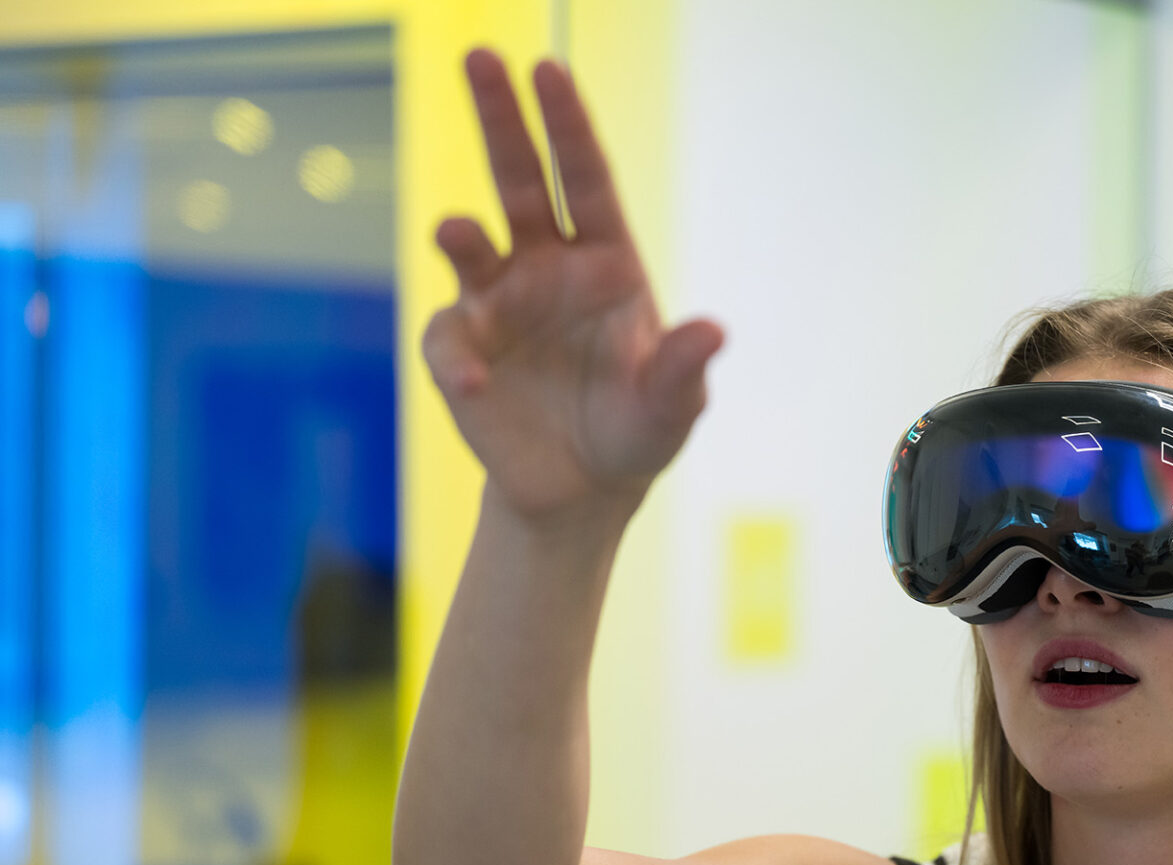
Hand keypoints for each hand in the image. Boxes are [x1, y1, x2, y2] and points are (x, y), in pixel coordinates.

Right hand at [422, 48, 723, 525]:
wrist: (584, 490)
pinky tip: (477, 386)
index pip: (587, 179)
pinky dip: (458, 358)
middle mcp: (547, 266)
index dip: (568, 126)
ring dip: (461, 234)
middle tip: (478, 57)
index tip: (547, 71)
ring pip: (470, 244)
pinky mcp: (463, 351)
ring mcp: (499, 303)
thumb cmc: (638, 430)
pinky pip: (450, 340)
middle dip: (499, 118)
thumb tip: (712, 331)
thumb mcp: (672, 407)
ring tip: (457, 232)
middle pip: (520, 179)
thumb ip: (683, 369)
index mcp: (607, 260)